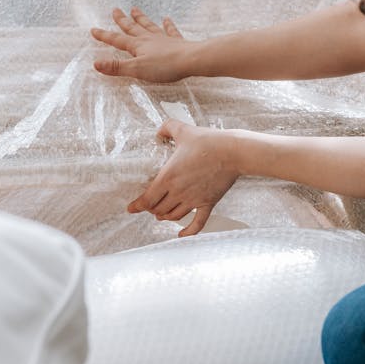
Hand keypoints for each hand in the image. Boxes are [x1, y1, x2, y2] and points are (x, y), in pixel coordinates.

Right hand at [91, 7, 192, 81]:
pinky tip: (167, 18)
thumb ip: (117, 66)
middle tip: (115, 10)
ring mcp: (163, 39)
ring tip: (134, 9)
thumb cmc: (165, 66)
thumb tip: (96, 63)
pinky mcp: (176, 42)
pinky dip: (168, 24)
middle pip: (132, 28)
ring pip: (148, 26)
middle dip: (122, 20)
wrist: (191, 60)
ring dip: (140, 18)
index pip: (117, 40)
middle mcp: (148, 39)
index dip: (104, 35)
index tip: (94, 29)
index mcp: (138, 46)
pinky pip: (170, 30)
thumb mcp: (137, 69)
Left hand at [128, 119, 238, 236]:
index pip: (148, 198)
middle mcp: (179, 192)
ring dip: (165, 217)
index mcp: (168, 177)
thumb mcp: (183, 130)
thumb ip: (167, 128)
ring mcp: (194, 200)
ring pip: (174, 216)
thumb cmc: (208, 141)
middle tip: (149, 206)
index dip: (138, 205)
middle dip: (151, 209)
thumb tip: (159, 132)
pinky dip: (189, 232)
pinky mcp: (208, 203)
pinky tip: (182, 235)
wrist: (233, 152)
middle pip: (159, 209)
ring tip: (161, 215)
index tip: (131, 208)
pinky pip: (197, 223)